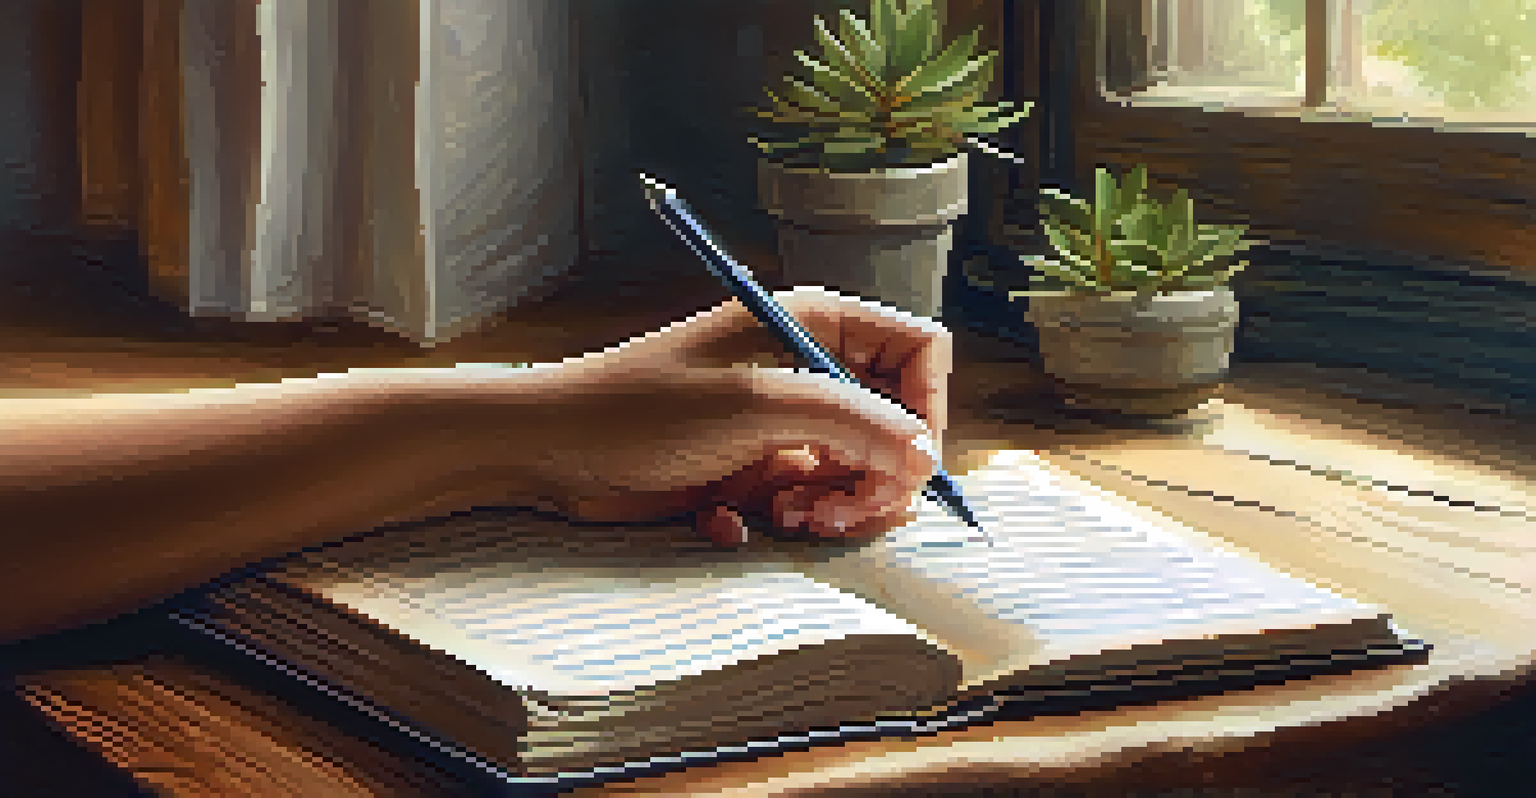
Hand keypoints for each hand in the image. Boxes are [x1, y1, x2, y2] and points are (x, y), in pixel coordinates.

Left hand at [499, 287, 951, 544]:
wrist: (551, 450)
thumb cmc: (642, 409)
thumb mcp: (757, 407)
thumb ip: (854, 424)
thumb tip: (927, 456)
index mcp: (814, 325)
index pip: (918, 352)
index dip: (926, 409)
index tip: (906, 463)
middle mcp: (804, 370)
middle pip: (895, 424)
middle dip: (877, 477)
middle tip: (837, 514)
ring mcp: (779, 422)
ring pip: (856, 473)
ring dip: (832, 508)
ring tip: (785, 520)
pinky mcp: (752, 469)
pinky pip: (804, 501)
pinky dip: (779, 520)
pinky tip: (730, 521)